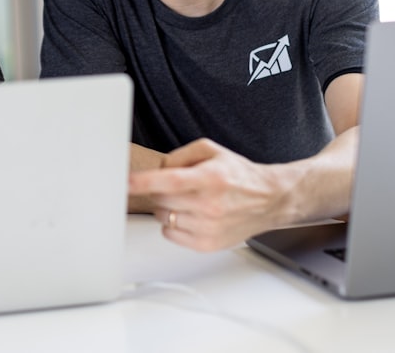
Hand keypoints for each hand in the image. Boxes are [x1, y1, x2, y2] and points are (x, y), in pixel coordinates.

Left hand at [128, 138, 287, 251]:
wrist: (268, 200)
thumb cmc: (238, 176)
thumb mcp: (211, 150)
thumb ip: (180, 155)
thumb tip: (158, 169)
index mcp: (210, 178)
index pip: (170, 181)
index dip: (144, 182)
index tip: (125, 183)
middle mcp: (210, 204)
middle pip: (161, 199)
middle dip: (160, 190)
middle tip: (177, 186)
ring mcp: (208, 227)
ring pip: (163, 217)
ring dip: (168, 207)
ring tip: (188, 200)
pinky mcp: (207, 245)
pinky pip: (170, 234)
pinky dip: (173, 224)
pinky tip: (191, 215)